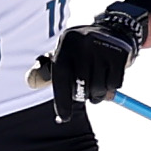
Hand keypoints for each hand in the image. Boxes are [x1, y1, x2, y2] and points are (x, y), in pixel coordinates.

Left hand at [28, 3, 150, 108]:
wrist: (111, 32)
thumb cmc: (80, 52)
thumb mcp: (62, 56)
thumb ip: (45, 71)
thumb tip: (30, 82)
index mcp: (65, 45)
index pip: (61, 78)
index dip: (62, 101)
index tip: (64, 118)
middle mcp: (83, 44)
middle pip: (83, 87)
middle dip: (84, 96)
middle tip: (85, 92)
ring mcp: (103, 48)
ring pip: (100, 89)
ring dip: (98, 95)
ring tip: (97, 85)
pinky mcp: (119, 54)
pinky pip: (114, 85)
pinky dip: (111, 88)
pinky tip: (108, 77)